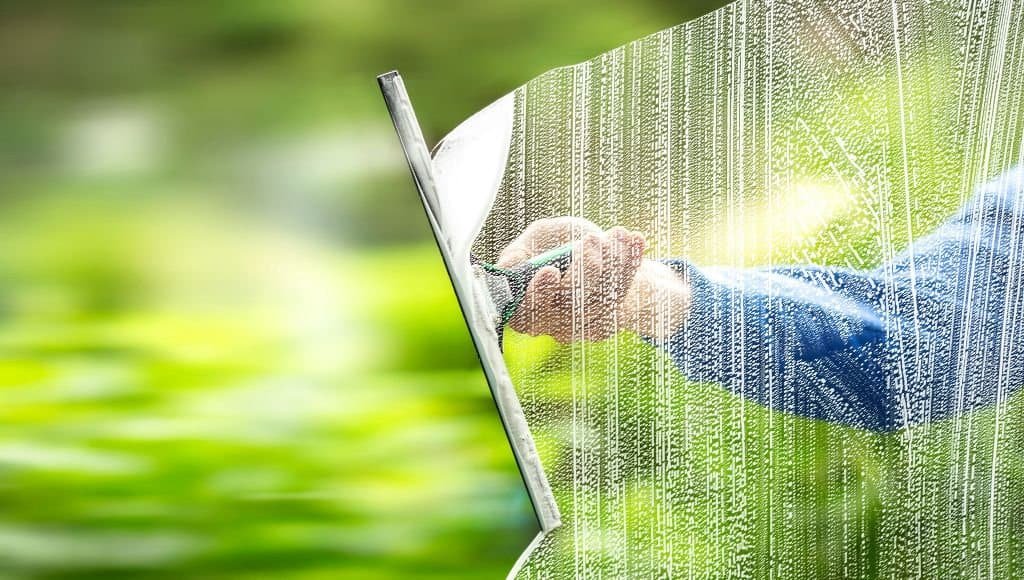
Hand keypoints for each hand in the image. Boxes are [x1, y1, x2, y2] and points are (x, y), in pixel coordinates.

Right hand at [496, 217, 689, 342]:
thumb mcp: (536, 239)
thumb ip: (519, 252)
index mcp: (524, 305)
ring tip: (618, 234)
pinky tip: (635, 240)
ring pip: (600, 302)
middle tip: (592, 240)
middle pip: (570, 308)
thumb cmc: (556, 243)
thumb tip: (507, 266)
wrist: (595, 250)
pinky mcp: (605, 323)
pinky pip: (621, 297)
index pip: (526, 313)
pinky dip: (630, 266)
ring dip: (613, 263)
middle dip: (585, 271)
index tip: (550, 270)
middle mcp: (549, 322)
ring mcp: (578, 327)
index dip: (539, 293)